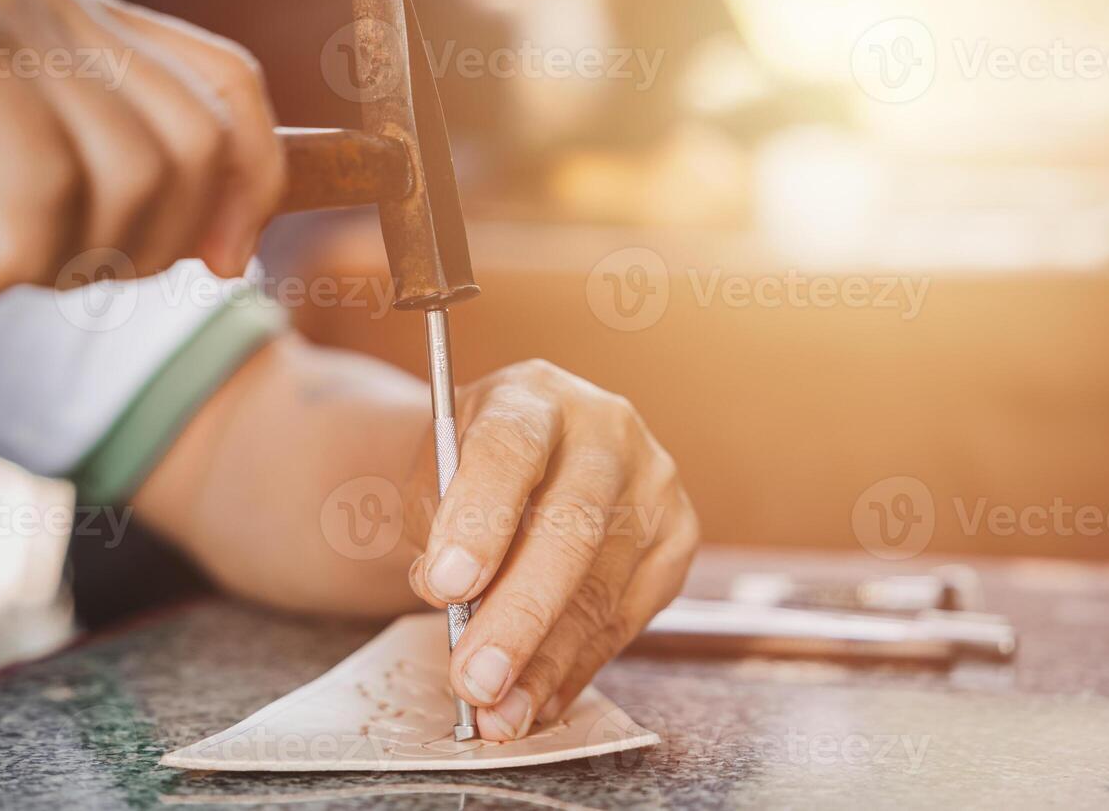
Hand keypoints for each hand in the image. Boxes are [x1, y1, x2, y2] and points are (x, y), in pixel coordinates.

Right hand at [0, 0, 282, 294]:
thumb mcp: (27, 201)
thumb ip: (123, 194)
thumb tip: (229, 237)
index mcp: (80, 22)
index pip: (232, 85)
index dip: (253, 181)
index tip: (217, 261)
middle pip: (196, 139)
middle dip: (150, 243)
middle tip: (61, 271)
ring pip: (130, 165)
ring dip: (73, 256)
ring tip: (1, 265)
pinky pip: (43, 179)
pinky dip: (14, 254)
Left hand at [406, 359, 697, 740]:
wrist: (519, 460)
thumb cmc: (467, 471)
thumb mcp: (431, 479)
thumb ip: (434, 530)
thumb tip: (452, 602)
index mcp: (533, 396)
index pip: (509, 450)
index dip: (478, 519)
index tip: (445, 585)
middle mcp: (605, 430)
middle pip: (570, 528)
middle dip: (518, 616)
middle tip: (475, 678)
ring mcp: (654, 483)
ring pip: (601, 589)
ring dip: (545, 663)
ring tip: (498, 712)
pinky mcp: (676, 540)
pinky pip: (625, 619)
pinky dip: (574, 669)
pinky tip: (538, 698)